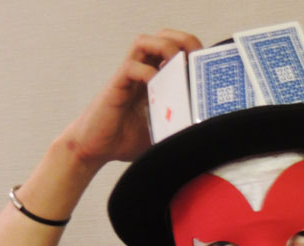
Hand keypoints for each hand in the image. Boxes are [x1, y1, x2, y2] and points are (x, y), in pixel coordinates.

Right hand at [62, 29, 202, 167]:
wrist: (96, 150)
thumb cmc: (127, 140)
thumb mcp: (164, 134)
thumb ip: (181, 128)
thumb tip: (206, 135)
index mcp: (157, 80)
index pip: (176, 52)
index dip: (193, 52)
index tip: (207, 67)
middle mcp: (143, 72)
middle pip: (163, 38)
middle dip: (183, 42)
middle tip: (195, 60)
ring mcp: (129, 77)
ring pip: (145, 43)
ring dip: (165, 48)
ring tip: (178, 67)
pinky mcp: (116, 85)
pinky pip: (131, 66)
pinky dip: (147, 72)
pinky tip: (157, 87)